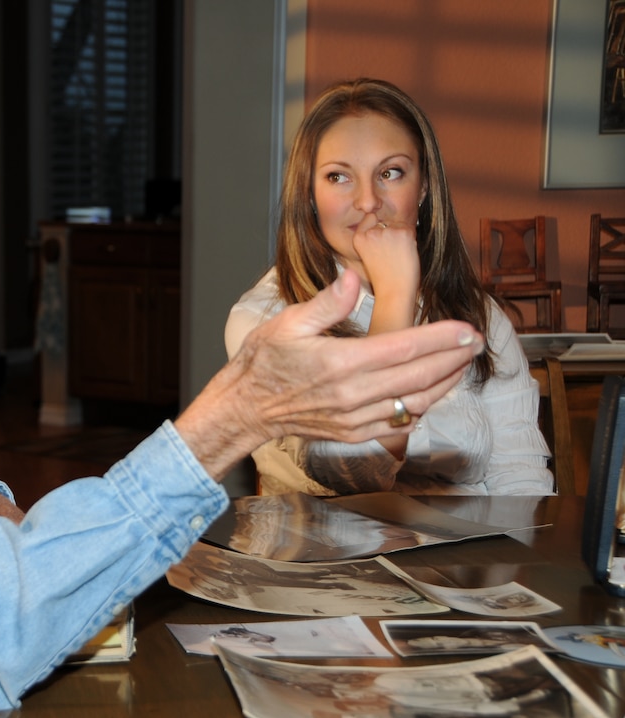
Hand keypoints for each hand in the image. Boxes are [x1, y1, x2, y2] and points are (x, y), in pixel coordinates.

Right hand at [174, 270, 481, 479]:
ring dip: (445, 383)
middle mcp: (352, 394)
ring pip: (416, 403)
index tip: (466, 329)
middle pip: (420, 377)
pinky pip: (399, 423)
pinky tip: (430, 391)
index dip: (441, 338)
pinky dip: (421, 406)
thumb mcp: (288, 322)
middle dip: (454, 358)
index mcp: (340, 363)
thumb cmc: (264, 362)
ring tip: (460, 364)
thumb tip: (352, 278)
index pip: (405, 348)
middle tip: (475, 342)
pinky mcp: (353, 433)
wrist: (246, 408)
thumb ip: (327, 302)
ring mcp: (355, 418)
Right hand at [354, 213, 419, 332]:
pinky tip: (405, 254)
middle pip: (385, 220)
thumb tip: (386, 221)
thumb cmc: (383, 278)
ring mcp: (386, 231)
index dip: (378, 230)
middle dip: (391, 233)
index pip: (370, 218)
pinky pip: (410, 228)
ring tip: (397, 255)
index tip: (380, 246)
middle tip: (390, 254)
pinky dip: (411, 240)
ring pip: (398, 223)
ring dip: (402, 236)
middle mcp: (370, 232)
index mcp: (357, 237)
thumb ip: (372, 237)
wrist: (394, 292)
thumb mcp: (368, 255)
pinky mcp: (403, 232)